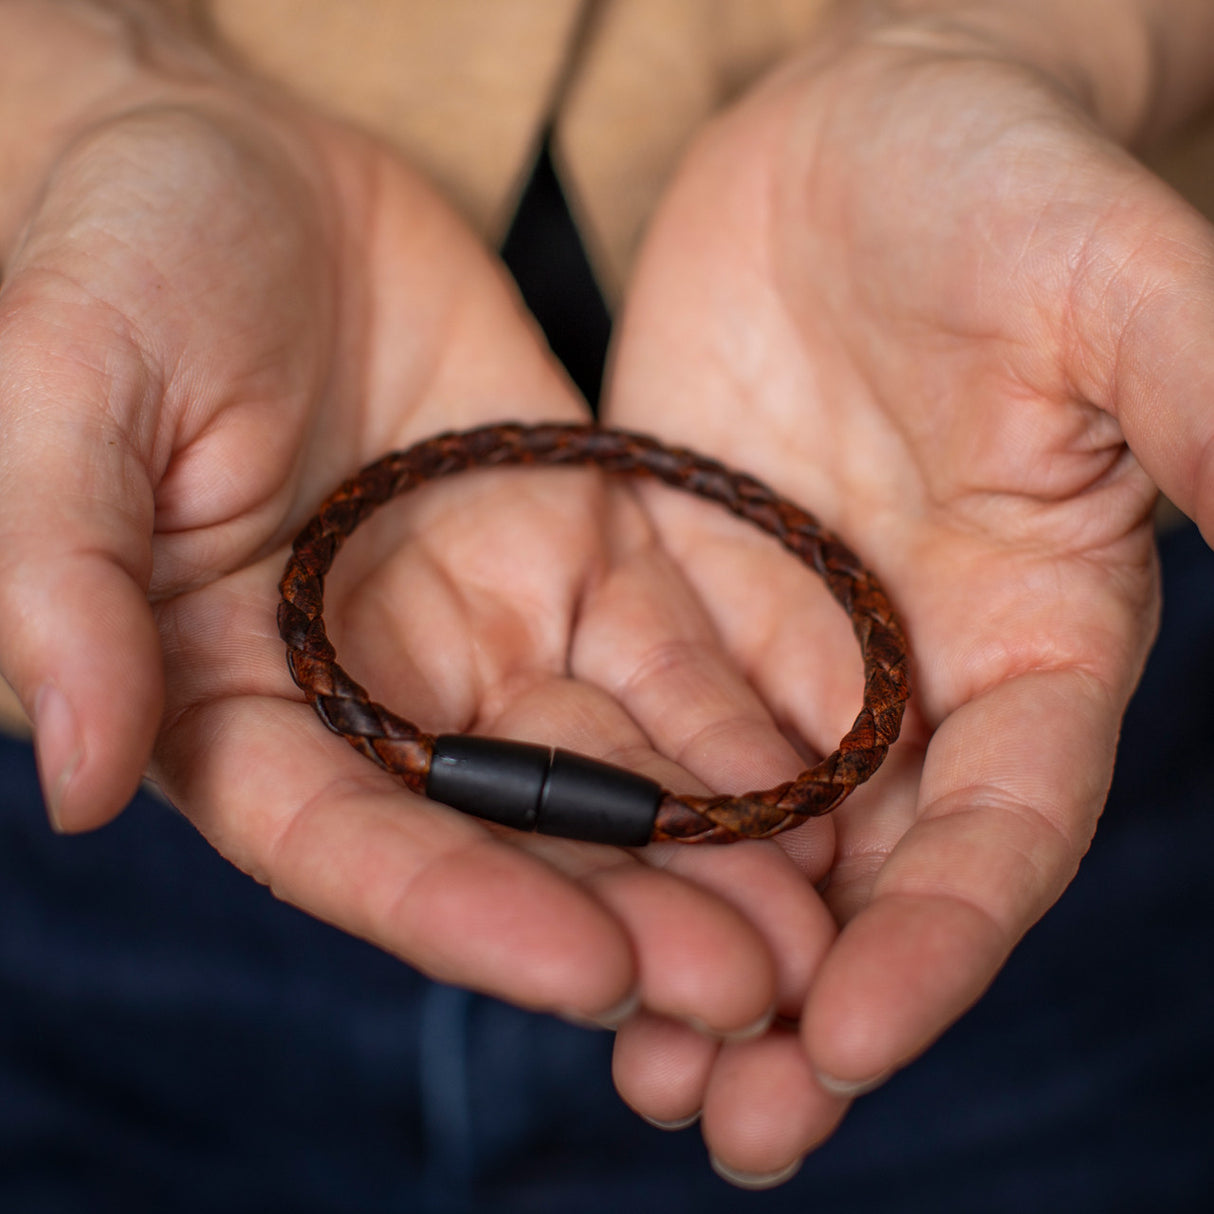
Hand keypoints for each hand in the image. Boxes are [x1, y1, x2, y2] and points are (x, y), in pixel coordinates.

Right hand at [0, 12, 835, 1067]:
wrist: (238, 166)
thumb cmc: (120, 263)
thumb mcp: (65, 394)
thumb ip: (69, 579)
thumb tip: (75, 775)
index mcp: (232, 694)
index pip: (350, 841)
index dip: (465, 912)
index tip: (592, 972)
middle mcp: (373, 689)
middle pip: (510, 831)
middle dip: (629, 911)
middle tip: (759, 989)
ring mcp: (484, 621)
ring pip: (611, 761)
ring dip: (713, 842)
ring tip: (821, 916)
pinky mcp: (573, 545)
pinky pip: (669, 644)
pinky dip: (741, 711)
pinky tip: (828, 768)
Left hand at [602, 10, 1213, 1180]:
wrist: (857, 141)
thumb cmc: (999, 187)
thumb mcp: (1107, 283)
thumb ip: (1198, 402)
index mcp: (1031, 641)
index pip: (997, 830)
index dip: (938, 944)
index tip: (855, 1039)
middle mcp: (908, 679)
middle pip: (863, 882)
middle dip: (800, 1008)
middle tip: (724, 1122)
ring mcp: (785, 650)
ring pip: (742, 843)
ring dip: (690, 957)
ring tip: (636, 1074)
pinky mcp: (677, 602)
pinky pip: (640, 741)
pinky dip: (609, 840)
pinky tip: (547, 909)